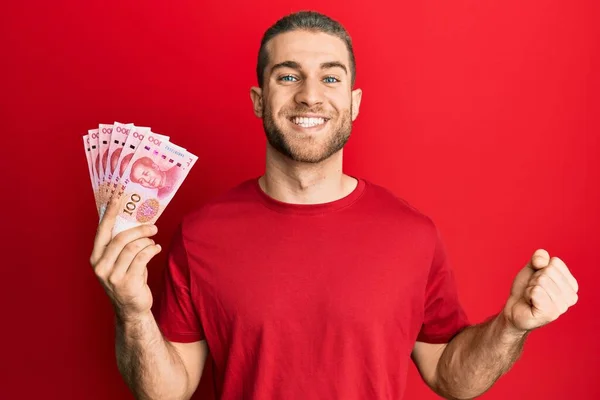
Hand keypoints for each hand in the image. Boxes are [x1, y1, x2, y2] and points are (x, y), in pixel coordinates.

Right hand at [89, 196, 161, 321]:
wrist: (131, 309)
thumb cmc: (127, 279)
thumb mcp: (119, 262)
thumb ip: (121, 245)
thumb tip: (135, 221)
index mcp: (96, 258)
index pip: (102, 231)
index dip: (109, 214)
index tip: (117, 198)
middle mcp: (101, 266)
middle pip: (121, 238)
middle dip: (139, 229)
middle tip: (153, 227)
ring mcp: (113, 276)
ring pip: (133, 247)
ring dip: (147, 241)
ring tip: (154, 241)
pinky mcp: (127, 283)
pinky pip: (142, 258)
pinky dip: (151, 250)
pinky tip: (156, 249)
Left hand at [503, 249, 578, 332]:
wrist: (515, 308)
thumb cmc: (526, 289)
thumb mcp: (532, 268)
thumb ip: (539, 258)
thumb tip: (542, 260)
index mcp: (571, 284)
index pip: (555, 262)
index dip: (540, 268)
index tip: (538, 280)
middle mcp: (571, 297)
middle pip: (548, 271)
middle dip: (534, 278)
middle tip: (533, 289)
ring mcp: (562, 307)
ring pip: (541, 281)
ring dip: (530, 287)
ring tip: (532, 296)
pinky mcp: (550, 313)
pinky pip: (536, 291)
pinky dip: (527, 293)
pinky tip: (530, 302)